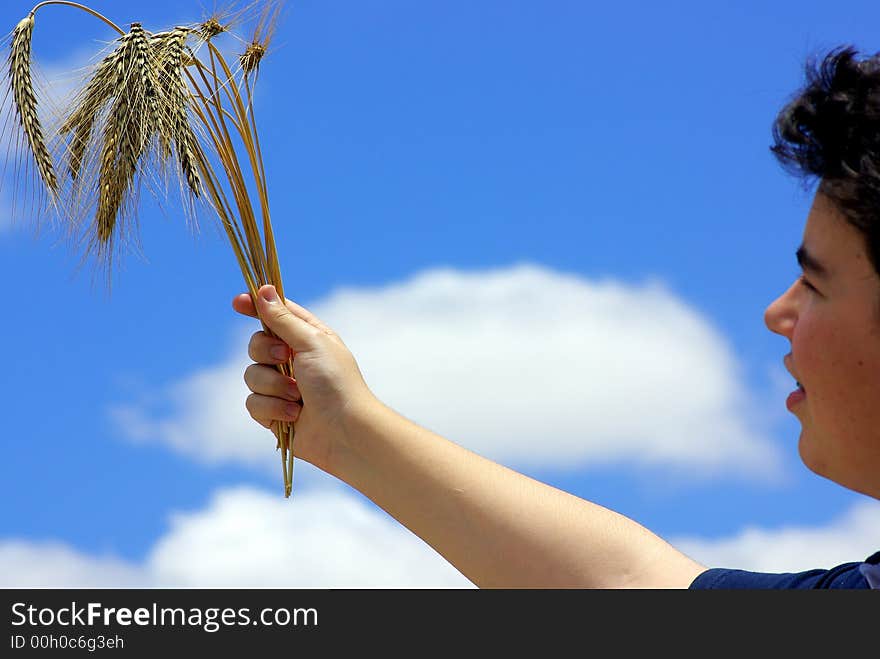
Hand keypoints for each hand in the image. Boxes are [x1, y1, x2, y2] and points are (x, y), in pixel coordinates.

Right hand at [232, 285, 375, 472]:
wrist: (345, 432)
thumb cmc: (336, 383)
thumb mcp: (312, 342)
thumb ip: (283, 319)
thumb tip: (263, 291)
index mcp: (308, 338)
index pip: (276, 315)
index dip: (257, 306)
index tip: (237, 302)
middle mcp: (293, 360)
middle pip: (256, 344)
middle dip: (266, 351)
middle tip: (285, 357)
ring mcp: (282, 387)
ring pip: (251, 375)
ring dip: (274, 385)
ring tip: (298, 397)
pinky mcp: (274, 413)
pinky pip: (253, 403)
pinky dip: (273, 408)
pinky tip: (295, 415)